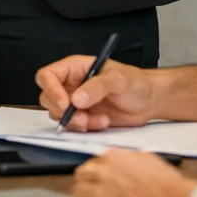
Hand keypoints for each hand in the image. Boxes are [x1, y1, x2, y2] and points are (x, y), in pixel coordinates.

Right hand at [35, 55, 157, 131]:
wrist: (149, 101)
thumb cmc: (136, 83)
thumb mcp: (119, 80)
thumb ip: (97, 86)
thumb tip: (77, 98)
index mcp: (75, 68)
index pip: (47, 76)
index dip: (51, 90)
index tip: (66, 104)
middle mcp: (71, 84)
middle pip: (48, 98)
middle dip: (63, 112)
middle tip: (82, 117)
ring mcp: (76, 102)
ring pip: (59, 115)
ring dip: (76, 122)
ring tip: (99, 120)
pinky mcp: (83, 117)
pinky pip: (73, 127)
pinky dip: (85, 129)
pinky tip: (103, 122)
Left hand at [72, 151, 193, 196]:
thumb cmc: (164, 181)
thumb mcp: (143, 157)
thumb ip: (124, 156)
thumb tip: (115, 159)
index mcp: (111, 156)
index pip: (91, 162)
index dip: (95, 170)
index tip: (98, 177)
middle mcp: (102, 171)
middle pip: (80, 175)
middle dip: (86, 181)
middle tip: (93, 188)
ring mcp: (99, 191)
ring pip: (76, 191)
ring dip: (83, 195)